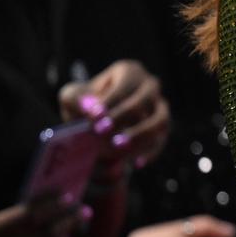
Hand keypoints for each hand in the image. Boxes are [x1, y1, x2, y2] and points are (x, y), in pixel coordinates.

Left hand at [61, 59, 171, 176]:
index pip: (123, 85)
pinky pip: (161, 141)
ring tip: (118, 147)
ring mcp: (160, 107)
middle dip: (123, 116)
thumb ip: (77, 99)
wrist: (93, 122)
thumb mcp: (73, 96)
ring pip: (160, 119)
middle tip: (101, 131)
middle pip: (144, 99)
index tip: (93, 117)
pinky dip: (150, 153)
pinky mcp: (162, 130)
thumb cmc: (84, 105)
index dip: (109, 101)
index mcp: (130, 71)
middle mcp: (150, 86)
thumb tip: (88, 107)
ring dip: (140, 134)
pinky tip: (135, 164)